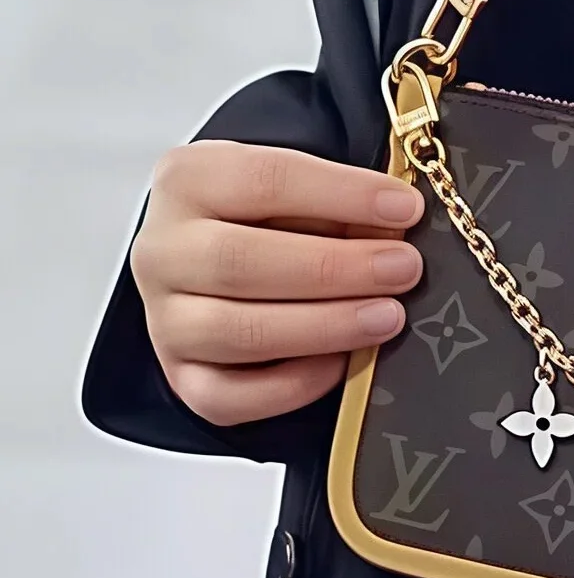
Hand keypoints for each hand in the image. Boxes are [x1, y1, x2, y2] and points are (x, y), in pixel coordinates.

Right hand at [131, 140, 425, 426]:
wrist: (221, 257)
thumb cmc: (269, 217)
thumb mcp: (299, 188)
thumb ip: (338, 203)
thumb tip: (393, 226)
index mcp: (188, 180)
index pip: (264, 180)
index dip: (342, 195)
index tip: (404, 209)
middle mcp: (163, 250)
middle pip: (239, 262)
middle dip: (335, 268)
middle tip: (403, 268)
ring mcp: (165, 319)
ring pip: (235, 332)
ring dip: (322, 325)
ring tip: (387, 316)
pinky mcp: (182, 377)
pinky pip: (227, 397)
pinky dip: (289, 386)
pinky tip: (338, 364)